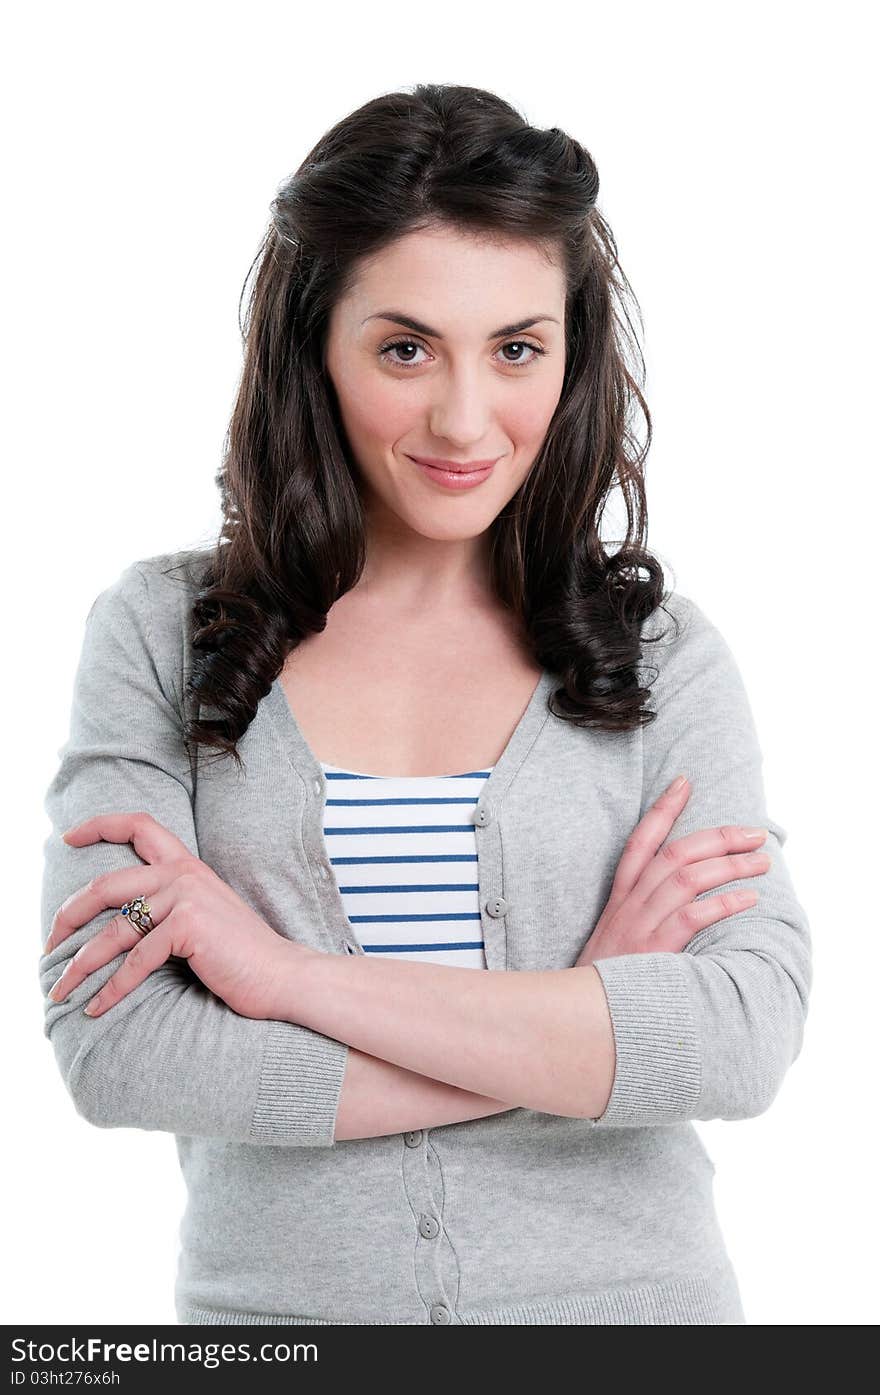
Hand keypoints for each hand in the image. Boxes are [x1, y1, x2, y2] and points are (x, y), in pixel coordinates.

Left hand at [43, 812, 320, 1019]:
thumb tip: (121, 922)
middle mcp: (184, 874)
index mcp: (187, 866)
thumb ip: (168, 907)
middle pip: (107, 884)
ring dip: (80, 966)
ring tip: (60, 991)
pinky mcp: (189, 927)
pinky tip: (96, 1009)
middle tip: (48, 944)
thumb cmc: (241, 956)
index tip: (68, 838)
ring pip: (114, 931)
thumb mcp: (202, 917)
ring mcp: (186, 897)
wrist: (283, 976)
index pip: (139, 825)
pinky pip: (135, 962)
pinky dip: (111, 990)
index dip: (100, 825)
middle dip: (69, 916)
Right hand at [575, 776, 769, 967]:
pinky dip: (723, 903)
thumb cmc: (603, 983)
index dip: (663, 809)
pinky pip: (691, 916)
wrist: (578, 1017)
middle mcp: (629, 905)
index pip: (641, 841)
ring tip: (762, 862)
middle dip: (718, 836)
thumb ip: (642, 918)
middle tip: (753, 832)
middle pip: (674, 853)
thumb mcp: (615, 941)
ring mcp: (639, 926)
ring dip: (729, 864)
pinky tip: (748, 898)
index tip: (685, 782)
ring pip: (686, 877)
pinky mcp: (652, 950)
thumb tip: (680, 903)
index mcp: (620, 898)